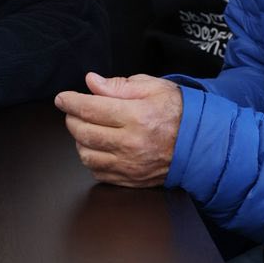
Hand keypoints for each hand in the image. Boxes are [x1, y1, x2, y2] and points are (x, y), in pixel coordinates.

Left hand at [55, 72, 181, 187]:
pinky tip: (97, 146)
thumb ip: (119, 85)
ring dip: (79, 140)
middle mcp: (131, 143)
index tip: (62, 98)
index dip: (71, 102)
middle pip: (84, 133)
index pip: (91, 108)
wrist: (201, 143)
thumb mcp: (153, 87)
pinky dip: (91, 159)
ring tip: (86, 128)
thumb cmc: (178, 111)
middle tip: (73, 111)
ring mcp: (130, 165)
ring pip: (87, 155)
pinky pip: (98, 172)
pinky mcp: (130, 180)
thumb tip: (91, 83)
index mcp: (137, 116)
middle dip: (72, 119)